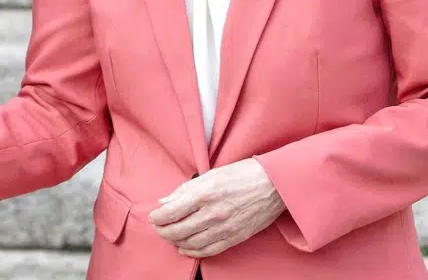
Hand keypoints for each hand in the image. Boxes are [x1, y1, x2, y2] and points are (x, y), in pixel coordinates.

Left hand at [148, 158, 285, 257]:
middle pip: (177, 230)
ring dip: (175, 241)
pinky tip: (185, 248)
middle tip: (158, 227)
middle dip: (163, 231)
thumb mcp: (210, 175)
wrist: (273, 184)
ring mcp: (224, 228)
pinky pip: (208, 250)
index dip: (157, 217)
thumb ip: (185, 190)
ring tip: (170, 236)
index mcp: (204, 193)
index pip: (171, 212)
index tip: (153, 216)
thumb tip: (164, 202)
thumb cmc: (242, 175)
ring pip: (190, 243)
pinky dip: (193, 251)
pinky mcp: (234, 238)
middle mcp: (212, 213)